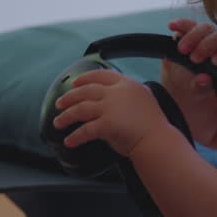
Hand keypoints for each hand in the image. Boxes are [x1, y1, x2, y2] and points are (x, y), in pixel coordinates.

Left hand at [52, 69, 168, 156]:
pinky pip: (85, 130)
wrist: (158, 140)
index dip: (85, 78)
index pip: (101, 75)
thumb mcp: (143, 100)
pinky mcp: (106, 124)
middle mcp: (117, 93)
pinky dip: (75, 136)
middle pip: (86, 90)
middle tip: (59, 103)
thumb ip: (128, 96)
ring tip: (58, 123)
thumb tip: (111, 99)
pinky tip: (69, 141)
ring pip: (81, 109)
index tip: (74, 82)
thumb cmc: (153, 125)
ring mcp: (111, 108)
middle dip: (69, 97)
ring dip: (66, 116)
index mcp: (127, 84)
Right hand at [161, 18, 216, 93]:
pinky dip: (180, 24)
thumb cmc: (196, 89)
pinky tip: (172, 26)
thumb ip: (202, 86)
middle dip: (206, 46)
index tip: (214, 62)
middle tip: (194, 59)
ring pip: (204, 28)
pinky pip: (187, 24)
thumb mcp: (198, 91)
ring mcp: (203, 37)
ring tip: (181, 49)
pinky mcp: (188, 32)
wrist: (180, 86)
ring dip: (193, 36)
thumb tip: (204, 79)